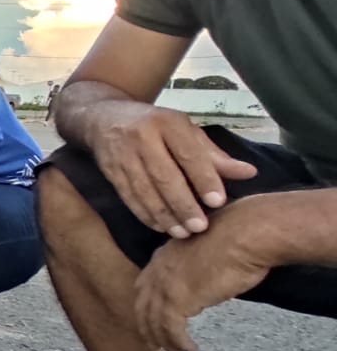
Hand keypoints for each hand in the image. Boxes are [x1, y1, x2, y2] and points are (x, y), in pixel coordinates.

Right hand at [92, 105, 256, 238]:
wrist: (102, 118)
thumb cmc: (154, 125)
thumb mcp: (184, 130)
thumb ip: (213, 154)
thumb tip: (249, 173)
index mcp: (167, 122)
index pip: (188, 153)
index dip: (204, 178)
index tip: (218, 202)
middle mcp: (142, 137)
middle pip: (164, 176)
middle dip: (183, 204)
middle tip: (200, 227)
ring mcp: (122, 155)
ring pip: (145, 190)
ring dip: (164, 215)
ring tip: (182, 233)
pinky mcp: (109, 170)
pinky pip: (129, 197)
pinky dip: (145, 214)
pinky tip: (160, 227)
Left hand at [134, 199, 271, 350]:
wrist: (246, 234)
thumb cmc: (238, 237)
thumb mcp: (206, 251)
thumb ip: (195, 266)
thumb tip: (204, 281)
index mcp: (163, 256)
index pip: (144, 287)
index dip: (146, 306)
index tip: (153, 320)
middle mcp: (158, 271)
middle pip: (143, 306)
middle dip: (148, 327)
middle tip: (157, 345)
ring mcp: (165, 285)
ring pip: (154, 321)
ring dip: (165, 341)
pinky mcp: (178, 299)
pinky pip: (171, 329)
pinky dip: (179, 342)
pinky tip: (191, 349)